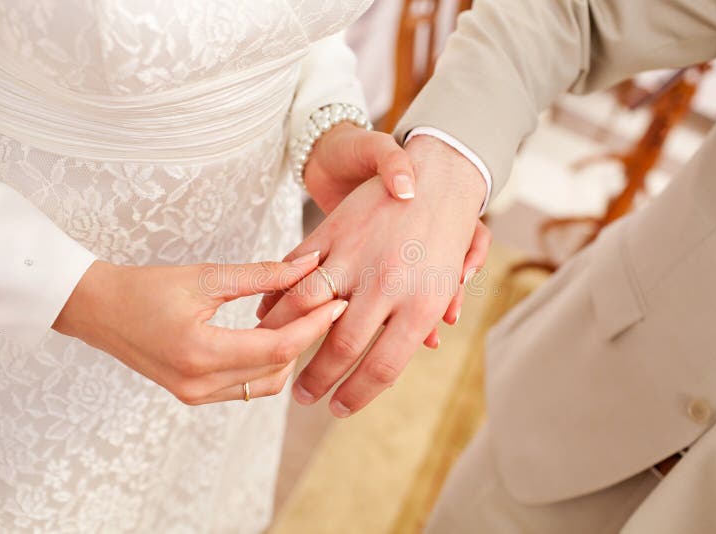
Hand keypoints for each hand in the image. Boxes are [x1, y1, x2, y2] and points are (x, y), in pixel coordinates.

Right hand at [52, 254, 347, 404]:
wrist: (96, 309)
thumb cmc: (145, 287)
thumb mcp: (206, 275)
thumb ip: (262, 274)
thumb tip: (310, 263)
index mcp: (201, 353)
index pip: (279, 348)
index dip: (314, 326)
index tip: (339, 303)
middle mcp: (199, 383)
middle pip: (277, 371)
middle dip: (306, 340)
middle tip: (323, 307)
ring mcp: (194, 395)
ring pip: (264, 385)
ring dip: (286, 357)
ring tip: (296, 321)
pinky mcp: (192, 395)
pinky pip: (244, 388)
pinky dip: (264, 366)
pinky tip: (268, 337)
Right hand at [258, 135, 489, 416]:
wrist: (438, 176)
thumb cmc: (447, 235)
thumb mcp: (448, 283)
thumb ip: (430, 318)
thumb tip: (422, 348)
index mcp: (421, 304)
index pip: (382, 367)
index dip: (357, 395)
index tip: (340, 409)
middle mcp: (386, 283)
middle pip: (342, 345)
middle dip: (318, 378)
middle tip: (304, 397)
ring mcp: (356, 254)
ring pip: (308, 307)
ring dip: (287, 340)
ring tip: (276, 361)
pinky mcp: (333, 231)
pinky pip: (296, 268)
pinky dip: (277, 293)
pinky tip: (267, 313)